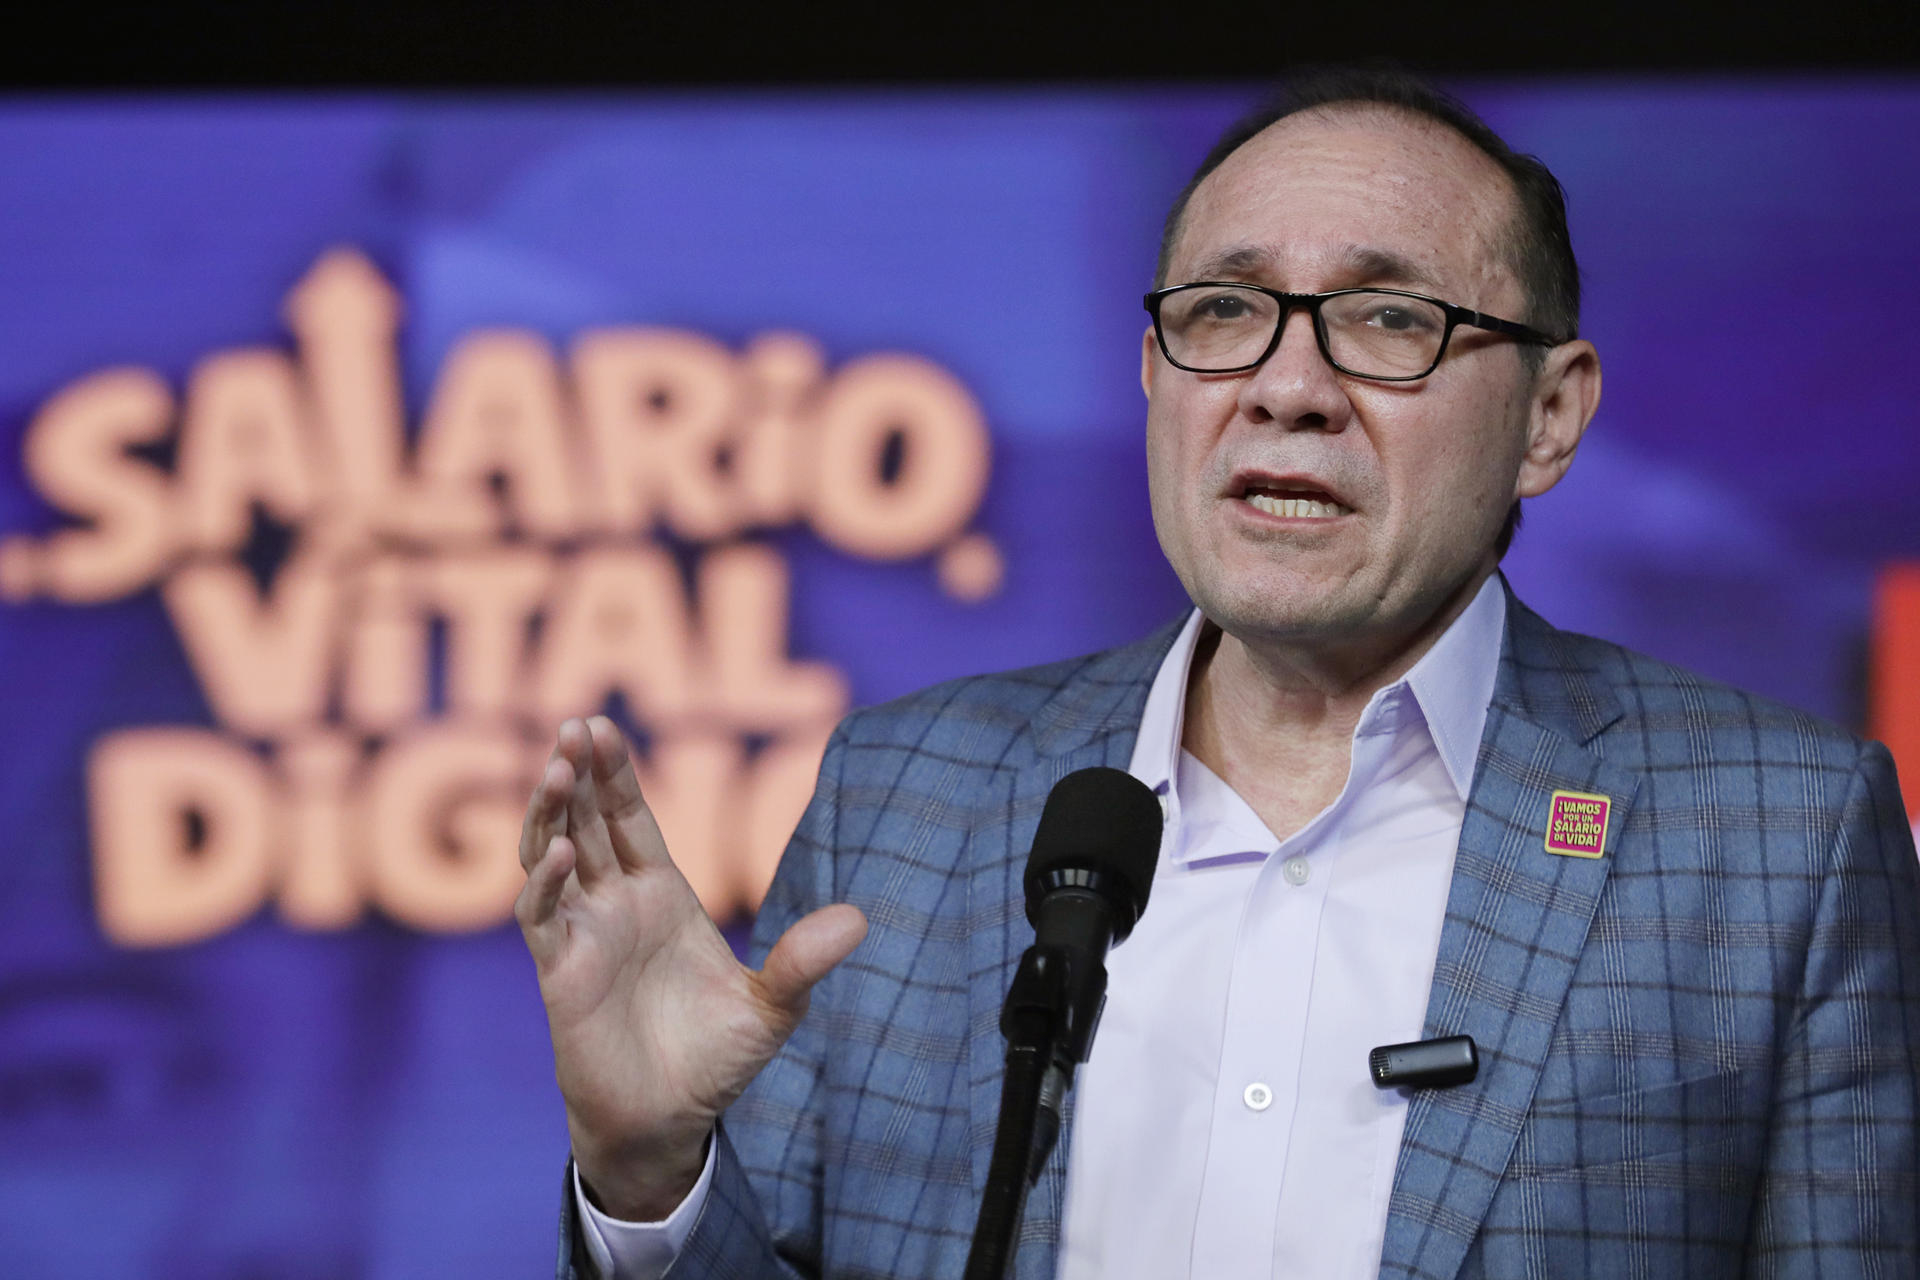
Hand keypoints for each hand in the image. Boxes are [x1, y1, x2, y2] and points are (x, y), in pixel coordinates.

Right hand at [515, 715, 867, 1220]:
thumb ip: (804, 961)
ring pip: (552, 856)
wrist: (671, 1124)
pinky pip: (543, 917)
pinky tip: (560, 854)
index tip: (602, 726)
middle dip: (578, 774)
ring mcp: (584, 935)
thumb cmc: (715, 1061)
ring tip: (557, 770)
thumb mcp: (772, 1007)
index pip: (628, 818)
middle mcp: (616, 905)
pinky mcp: (562, 973)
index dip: (614, 773)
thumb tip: (860, 919)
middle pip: (586, 822)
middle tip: (578, 727)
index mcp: (660, 895)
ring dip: (550, 813)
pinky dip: (546, 884)